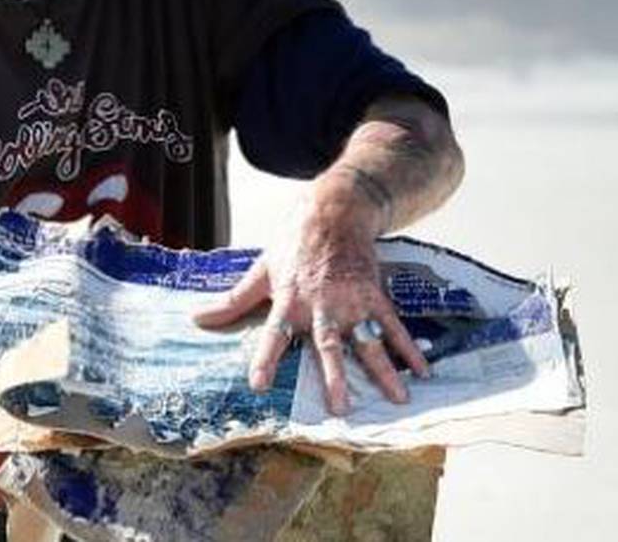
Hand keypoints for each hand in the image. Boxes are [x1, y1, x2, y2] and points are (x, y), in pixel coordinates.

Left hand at [191, 197, 429, 415]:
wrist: (335, 210)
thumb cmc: (293, 241)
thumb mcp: (261, 268)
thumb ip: (233, 300)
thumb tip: (196, 318)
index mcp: (290, 299)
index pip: (274, 334)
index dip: (266, 359)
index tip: (259, 385)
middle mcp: (322, 304)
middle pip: (328, 344)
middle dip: (335, 376)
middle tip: (341, 407)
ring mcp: (352, 300)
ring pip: (368, 340)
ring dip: (383, 370)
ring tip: (397, 398)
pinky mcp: (373, 294)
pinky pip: (393, 324)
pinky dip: (408, 347)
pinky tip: (420, 369)